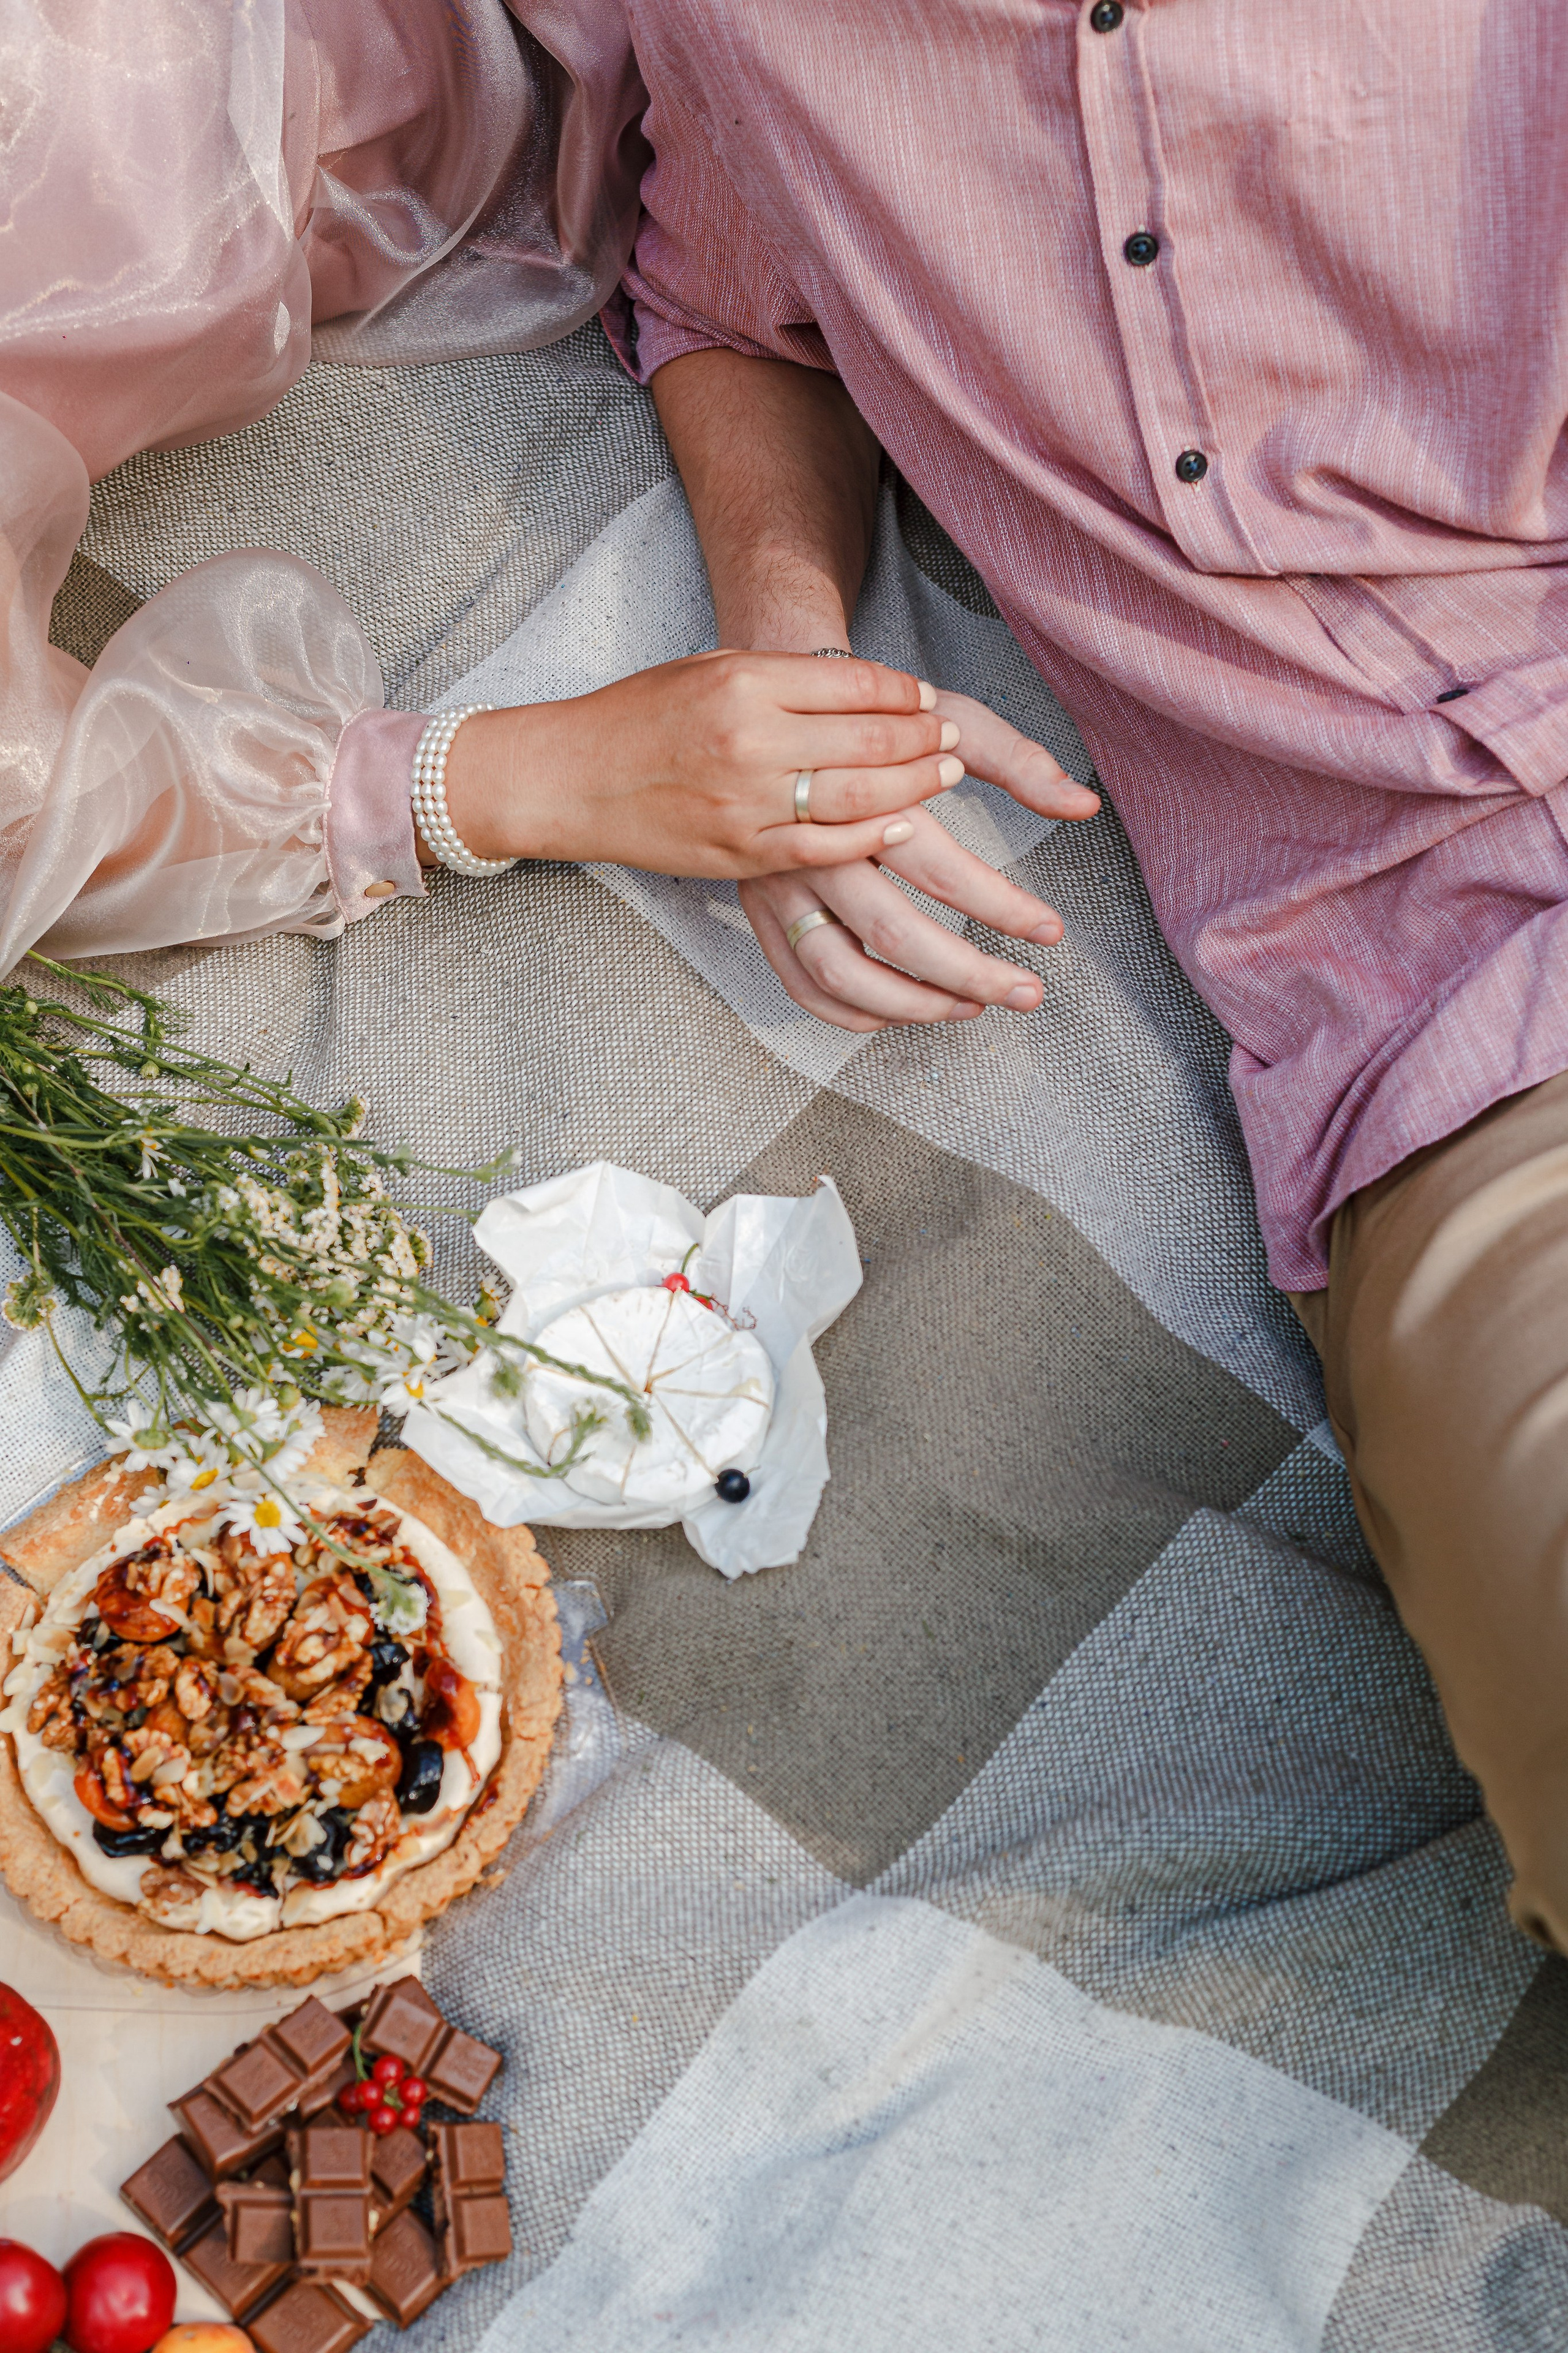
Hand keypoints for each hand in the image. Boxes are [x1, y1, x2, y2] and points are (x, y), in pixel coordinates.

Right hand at [436, 652, 964, 876]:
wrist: (570, 778)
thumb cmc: (638, 717)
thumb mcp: (708, 671)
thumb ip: (780, 679)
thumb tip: (862, 689)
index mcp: (744, 683)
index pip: (852, 682)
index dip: (903, 693)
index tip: (929, 699)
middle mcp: (751, 742)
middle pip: (869, 740)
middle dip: (924, 738)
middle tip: (954, 736)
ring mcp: (748, 804)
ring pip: (859, 797)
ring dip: (914, 784)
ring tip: (946, 772)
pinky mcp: (741, 854)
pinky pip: (825, 849)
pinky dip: (871, 836)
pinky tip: (903, 825)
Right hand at [740, 688, 1099, 1028]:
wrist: (779, 715)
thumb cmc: (879, 720)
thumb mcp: (951, 721)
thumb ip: (1018, 761)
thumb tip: (1084, 805)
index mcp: (866, 797)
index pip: (942, 870)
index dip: (1003, 907)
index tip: (1051, 930)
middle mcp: (816, 845)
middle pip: (892, 932)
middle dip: (968, 973)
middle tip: (1026, 992)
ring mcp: (780, 883)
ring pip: (841, 971)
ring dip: (912, 1004)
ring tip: (972, 1007)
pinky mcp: (760, 908)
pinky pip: (800, 982)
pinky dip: (851, 1012)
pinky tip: (902, 1013)